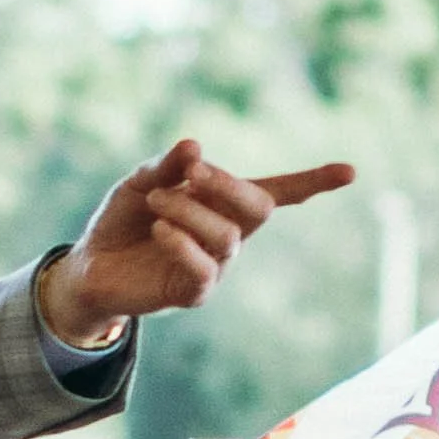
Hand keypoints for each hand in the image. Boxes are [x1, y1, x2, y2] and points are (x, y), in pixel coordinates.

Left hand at [40, 138, 355, 345]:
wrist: (88, 267)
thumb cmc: (123, 221)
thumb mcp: (140, 183)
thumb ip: (167, 166)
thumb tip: (193, 146)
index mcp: (223, 203)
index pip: (277, 192)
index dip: (312, 182)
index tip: (350, 172)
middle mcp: (228, 234)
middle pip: (258, 208)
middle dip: (228, 185)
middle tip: (191, 172)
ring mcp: (214, 266)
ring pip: (226, 235)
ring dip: (189, 210)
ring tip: (154, 203)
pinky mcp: (193, 293)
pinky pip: (203, 269)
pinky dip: (184, 244)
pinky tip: (161, 231)